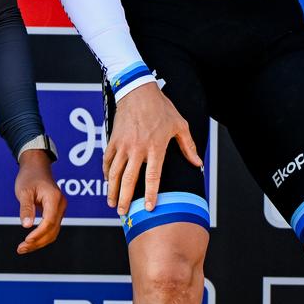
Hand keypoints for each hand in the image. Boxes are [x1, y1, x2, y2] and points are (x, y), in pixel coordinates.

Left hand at [13, 149, 66, 253]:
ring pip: (53, 232)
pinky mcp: (56, 211)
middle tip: (21, 249)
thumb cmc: (29, 177)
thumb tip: (27, 226)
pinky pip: (52, 228)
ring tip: (23, 248)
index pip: (49, 222)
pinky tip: (31, 241)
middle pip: (52, 230)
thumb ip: (26, 208)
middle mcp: (60, 205)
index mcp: (54, 198)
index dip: (38, 234)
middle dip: (37, 242)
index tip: (26, 241)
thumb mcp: (24, 191)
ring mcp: (60, 209)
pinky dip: (42, 236)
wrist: (36, 166)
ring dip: (39, 242)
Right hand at [103, 82, 201, 219]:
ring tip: (113, 203)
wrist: (138, 90)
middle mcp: (138, 149)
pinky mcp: (113, 140)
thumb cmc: (161, 107)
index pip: (153, 177)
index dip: (151, 195)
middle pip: (129, 180)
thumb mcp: (179, 125)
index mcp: (156, 147)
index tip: (149, 209)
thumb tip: (198, 163)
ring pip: (114, 173)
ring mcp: (123, 145)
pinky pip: (107, 160)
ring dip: (112, 190)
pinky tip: (107, 181)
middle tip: (123, 212)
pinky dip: (106, 172)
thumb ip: (188, 146)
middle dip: (125, 199)